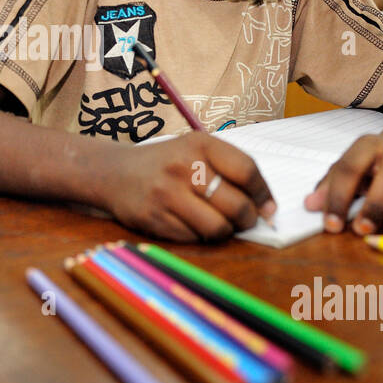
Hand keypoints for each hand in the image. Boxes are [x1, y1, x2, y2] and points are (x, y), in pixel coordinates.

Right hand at [104, 132, 273, 242]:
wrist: (115, 172)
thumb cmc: (166, 163)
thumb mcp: (195, 150)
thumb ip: (229, 170)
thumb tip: (266, 208)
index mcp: (200, 144)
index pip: (247, 170)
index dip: (264, 194)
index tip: (268, 208)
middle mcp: (184, 166)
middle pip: (237, 205)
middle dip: (248, 219)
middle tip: (244, 220)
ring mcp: (167, 194)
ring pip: (218, 228)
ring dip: (225, 232)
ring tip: (220, 225)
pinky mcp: (155, 218)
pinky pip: (194, 239)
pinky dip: (200, 237)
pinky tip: (192, 225)